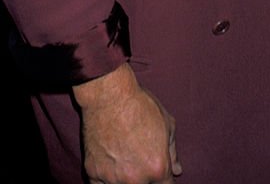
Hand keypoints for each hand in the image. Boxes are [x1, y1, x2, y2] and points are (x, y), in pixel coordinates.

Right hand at [73, 63, 181, 182]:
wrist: (109, 95)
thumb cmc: (139, 104)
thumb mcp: (166, 123)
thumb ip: (172, 151)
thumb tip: (176, 169)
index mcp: (158, 168)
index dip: (163, 179)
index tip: (158, 172)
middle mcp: (136, 179)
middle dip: (146, 177)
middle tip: (139, 159)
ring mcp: (113, 179)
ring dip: (125, 178)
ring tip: (123, 158)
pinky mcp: (93, 173)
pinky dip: (105, 180)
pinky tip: (109, 166)